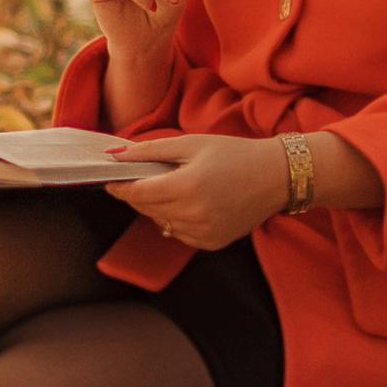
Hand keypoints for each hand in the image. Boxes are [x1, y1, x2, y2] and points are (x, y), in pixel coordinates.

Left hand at [120, 132, 297, 250]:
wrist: (277, 177)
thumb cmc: (235, 154)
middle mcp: (194, 215)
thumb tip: (115, 155)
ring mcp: (203, 233)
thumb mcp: (191, 144)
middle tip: (141, 177)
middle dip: (136, 193)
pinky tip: (192, 202)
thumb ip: (150, 151)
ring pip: (160, 222)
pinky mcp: (211, 243)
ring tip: (176, 186)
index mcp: (187, 187)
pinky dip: (176, 219)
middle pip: (145, 208)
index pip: (137, 193)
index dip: (119, 187)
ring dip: (157, 206)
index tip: (109, 179)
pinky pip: (179, 233)